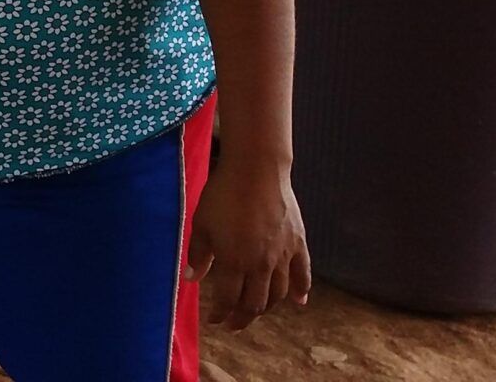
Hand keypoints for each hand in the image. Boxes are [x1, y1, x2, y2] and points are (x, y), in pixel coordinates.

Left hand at [186, 159, 311, 328]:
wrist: (257, 171)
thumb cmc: (223, 195)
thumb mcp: (201, 224)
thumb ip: (197, 254)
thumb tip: (191, 279)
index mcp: (234, 262)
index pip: (228, 299)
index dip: (220, 314)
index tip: (214, 320)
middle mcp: (261, 265)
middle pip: (255, 303)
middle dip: (242, 318)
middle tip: (233, 324)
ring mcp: (283, 256)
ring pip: (278, 293)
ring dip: (266, 307)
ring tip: (255, 311)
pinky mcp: (298, 244)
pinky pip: (303, 274)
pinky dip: (302, 291)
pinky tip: (299, 303)